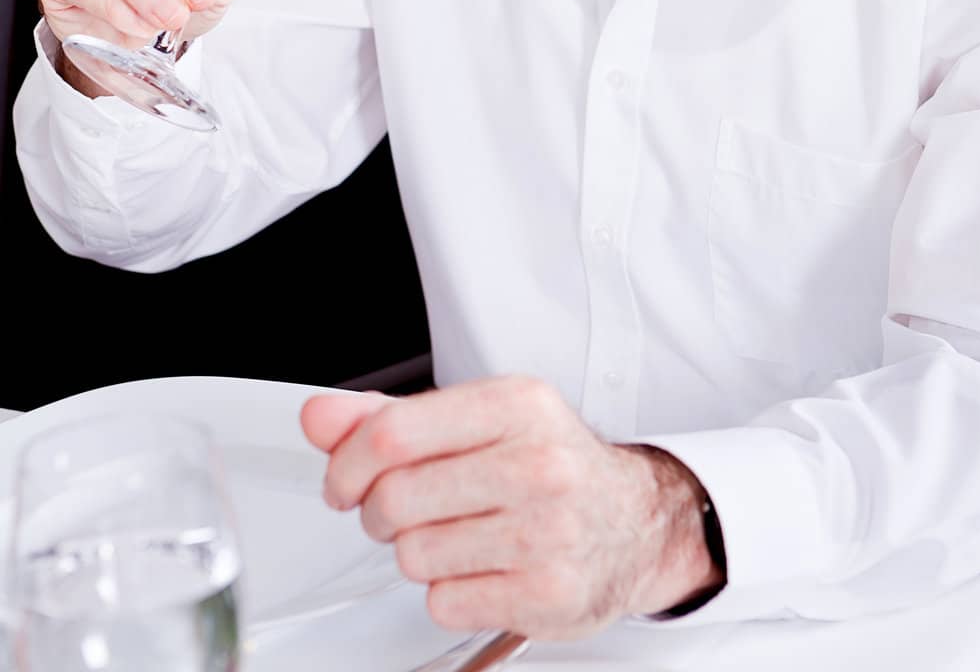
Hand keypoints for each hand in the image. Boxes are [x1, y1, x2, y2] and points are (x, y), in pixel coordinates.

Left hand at [300, 376, 718, 639]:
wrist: (633, 522)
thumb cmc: (549, 463)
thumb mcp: (481, 418)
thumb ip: (394, 416)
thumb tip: (320, 417)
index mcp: (516, 404)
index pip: (393, 432)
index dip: (346, 462)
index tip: (343, 481)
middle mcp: (537, 463)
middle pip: (394, 498)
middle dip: (379, 513)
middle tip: (403, 511)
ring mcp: (547, 532)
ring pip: (413, 553)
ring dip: (417, 552)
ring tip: (455, 536)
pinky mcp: (548, 594)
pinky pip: (443, 602)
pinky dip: (448, 592)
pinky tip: (481, 568)